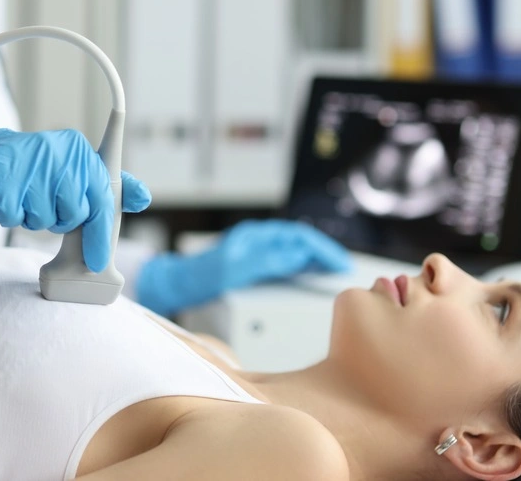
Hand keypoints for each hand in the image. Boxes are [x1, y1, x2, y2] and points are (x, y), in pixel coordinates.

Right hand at [0, 129, 151, 270]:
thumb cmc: (36, 173)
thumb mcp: (74, 173)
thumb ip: (107, 187)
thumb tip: (143, 197)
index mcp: (80, 150)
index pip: (101, 197)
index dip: (100, 233)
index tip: (99, 260)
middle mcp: (59, 152)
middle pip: (73, 215)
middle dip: (61, 221)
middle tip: (48, 206)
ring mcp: (30, 164)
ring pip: (45, 220)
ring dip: (35, 219)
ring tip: (26, 197)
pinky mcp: (2, 179)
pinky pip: (16, 219)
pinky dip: (11, 217)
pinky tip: (8, 199)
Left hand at [137, 220, 350, 315]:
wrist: (176, 286)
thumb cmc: (199, 276)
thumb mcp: (234, 269)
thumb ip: (267, 260)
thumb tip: (299, 254)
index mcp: (255, 235)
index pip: (298, 235)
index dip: (321, 248)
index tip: (338, 263)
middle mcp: (257, 241)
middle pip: (299, 241)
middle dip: (323, 252)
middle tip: (344, 268)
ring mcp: (255, 253)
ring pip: (293, 251)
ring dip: (315, 259)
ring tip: (334, 271)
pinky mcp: (252, 267)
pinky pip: (284, 263)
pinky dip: (302, 267)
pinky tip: (311, 276)